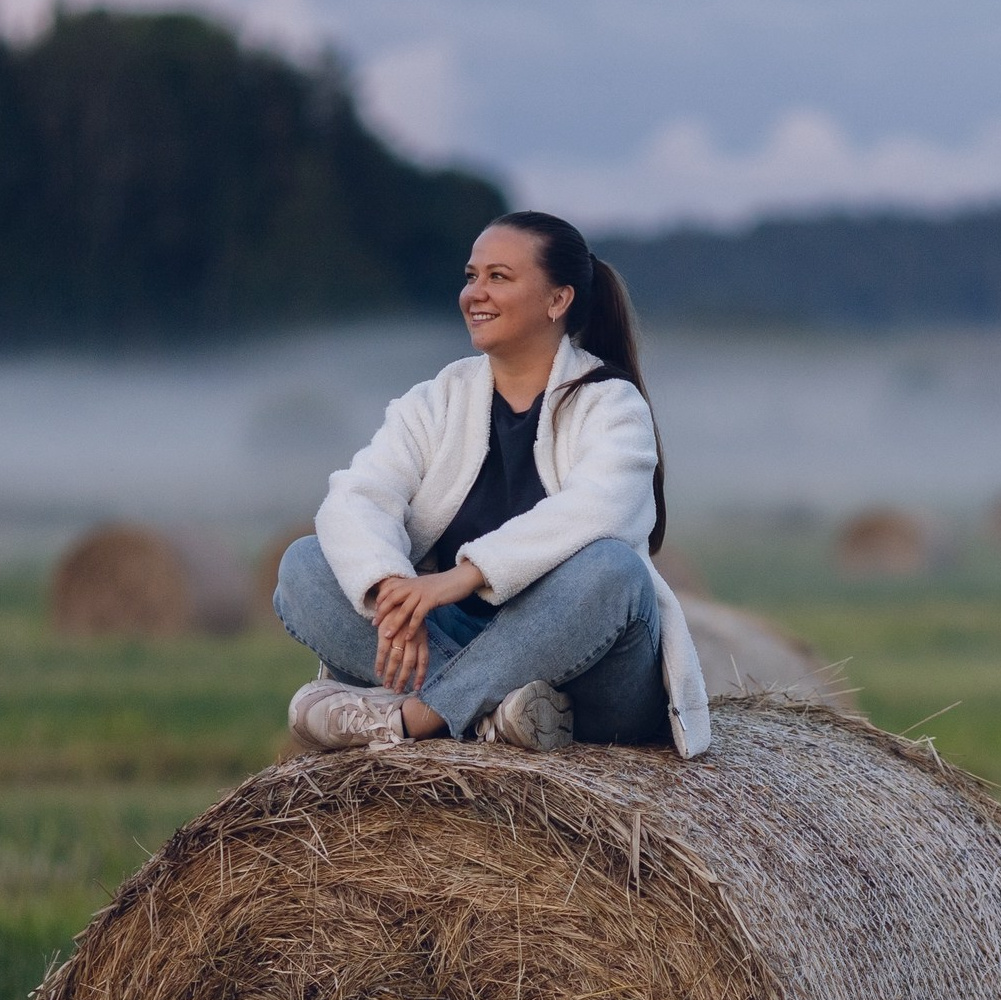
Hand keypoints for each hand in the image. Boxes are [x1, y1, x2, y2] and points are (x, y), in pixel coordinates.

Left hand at [372, 564, 485, 691]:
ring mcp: (422, 592)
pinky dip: (412, 627)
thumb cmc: (444, 585)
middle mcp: (413, 585)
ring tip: (387, 636)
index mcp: (411, 581)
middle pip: (391, 598)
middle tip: (374, 624)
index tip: (375, 610)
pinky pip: (418, 615)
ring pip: (403, 609)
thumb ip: (414, 591)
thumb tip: (406, 600)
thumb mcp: (425, 585)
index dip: (380, 598)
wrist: (461, 578)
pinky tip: (408, 637)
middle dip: (382, 612)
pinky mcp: (431, 599)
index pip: (389, 588)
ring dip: (394, 623)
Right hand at [376, 618, 428, 693]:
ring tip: (387, 685)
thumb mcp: (419, 631)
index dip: (421, 675)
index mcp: (422, 639)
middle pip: (409, 663)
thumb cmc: (408, 618)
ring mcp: (399, 636)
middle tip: (398, 690)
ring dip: (391, 674)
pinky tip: (378, 672)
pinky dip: (380, 663)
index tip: (417, 687)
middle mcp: (412, 639)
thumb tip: (417, 668)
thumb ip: (418, 649)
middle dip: (404, 679)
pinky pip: (383, 651)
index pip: (424, 660)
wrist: (397, 598)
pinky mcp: (386, 633)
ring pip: (396, 660)